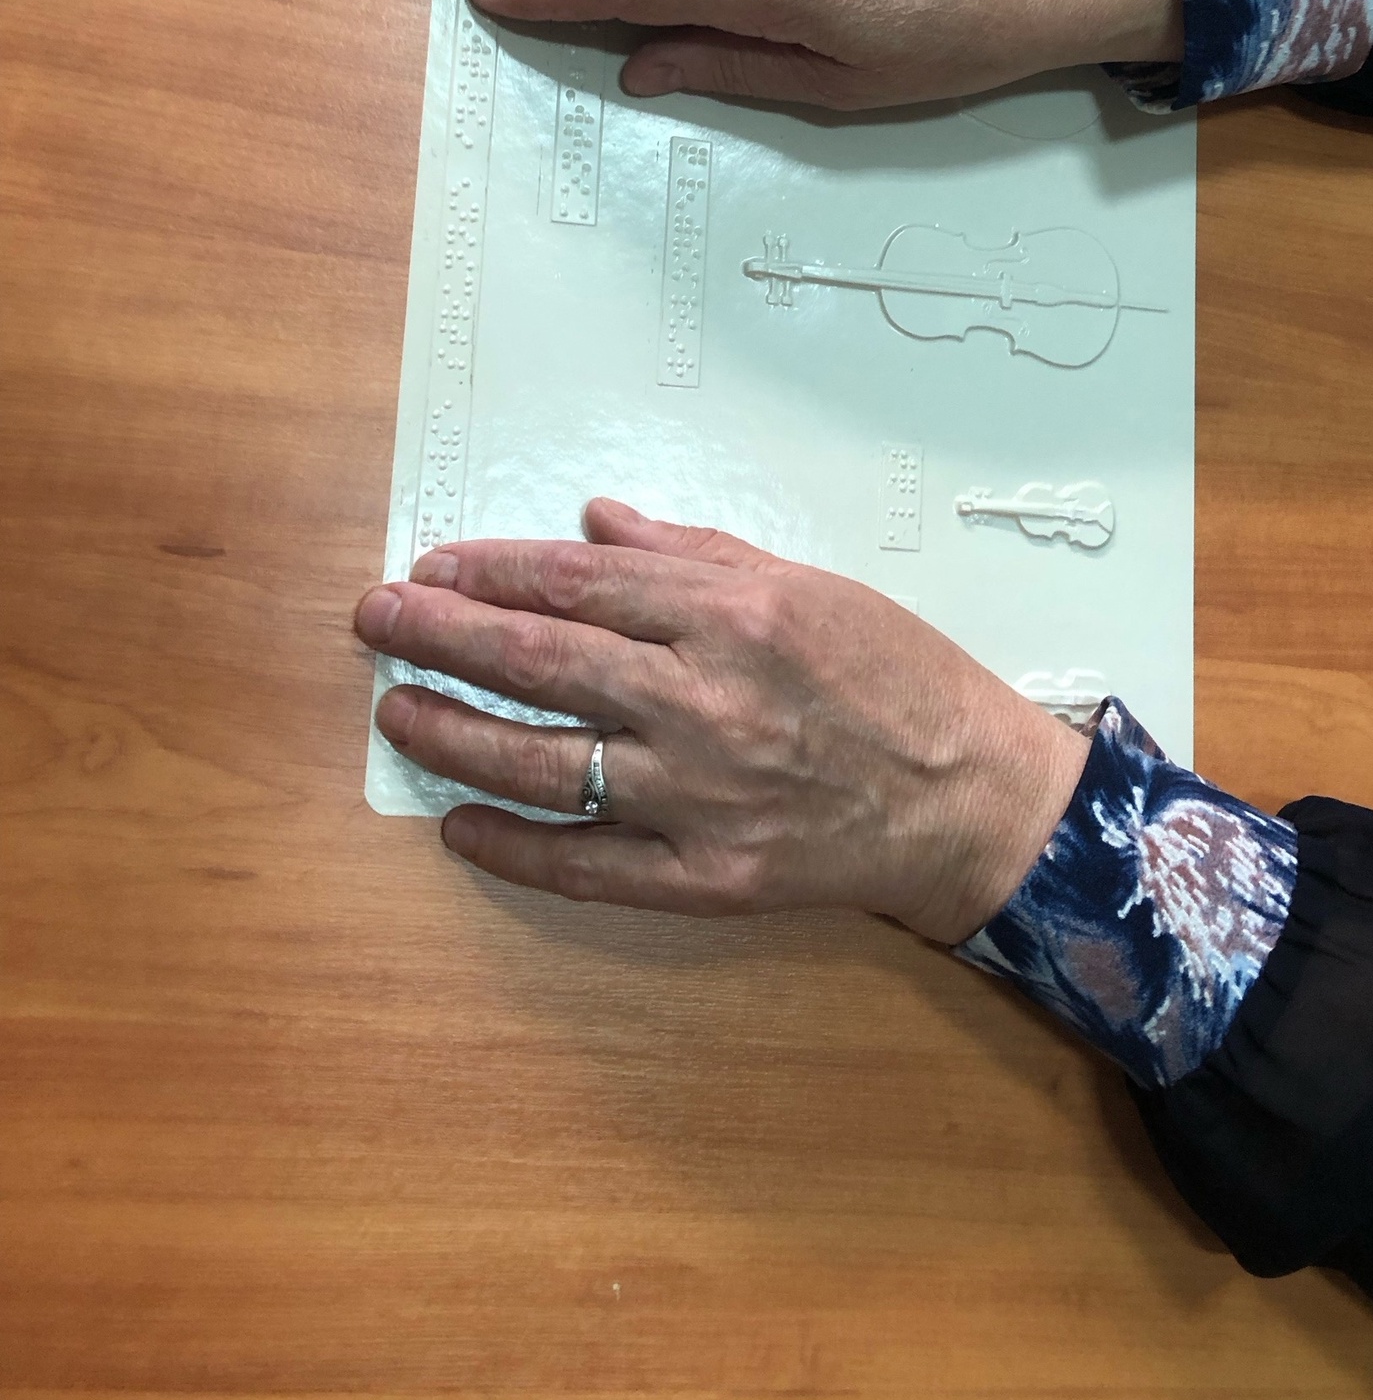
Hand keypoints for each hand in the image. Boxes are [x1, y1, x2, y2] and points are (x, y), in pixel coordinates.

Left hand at [354, 498, 1086, 942]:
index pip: (577, 586)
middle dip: (440, 637)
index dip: (490, 574)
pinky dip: (515, 850)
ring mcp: (700, 795)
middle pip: (539, 664)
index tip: (432, 567)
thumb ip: (693, 554)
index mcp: (732, 615)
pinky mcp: (706, 876)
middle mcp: (704, 700)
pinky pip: (587, 866)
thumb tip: (593, 523)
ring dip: (454, 736)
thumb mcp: (809, 585)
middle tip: (374, 620)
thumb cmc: (899, 677)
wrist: (970, 798)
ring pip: (543, 764)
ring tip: (394, 714)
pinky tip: (460, 827)